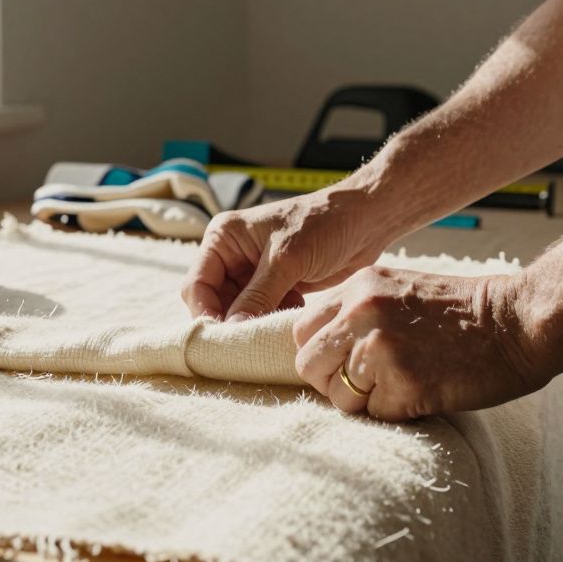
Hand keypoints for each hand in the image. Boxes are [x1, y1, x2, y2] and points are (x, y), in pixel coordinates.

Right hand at [181, 188, 384, 320]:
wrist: (365, 220)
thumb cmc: (323, 224)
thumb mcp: (287, 260)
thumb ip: (258, 296)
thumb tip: (232, 331)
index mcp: (223, 238)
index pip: (197, 284)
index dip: (205, 313)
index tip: (223, 339)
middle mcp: (231, 254)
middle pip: (212, 301)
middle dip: (229, 320)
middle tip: (249, 341)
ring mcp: (252, 271)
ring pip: (236, 310)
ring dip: (252, 322)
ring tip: (273, 326)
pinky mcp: (274, 285)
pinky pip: (259, 312)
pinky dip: (269, 319)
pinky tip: (291, 315)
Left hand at [291, 266, 546, 420]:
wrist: (520, 321)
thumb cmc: (464, 312)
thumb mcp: (399, 291)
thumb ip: (358, 313)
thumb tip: (323, 348)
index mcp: (358, 288)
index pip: (301, 331)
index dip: (320, 354)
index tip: (342, 364)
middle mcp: (361, 314)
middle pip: (308, 365)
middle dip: (330, 382)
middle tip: (365, 385)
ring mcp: (381, 349)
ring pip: (338, 397)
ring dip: (364, 402)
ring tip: (401, 387)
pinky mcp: (404, 384)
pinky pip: (375, 416)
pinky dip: (396, 413)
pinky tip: (424, 393)